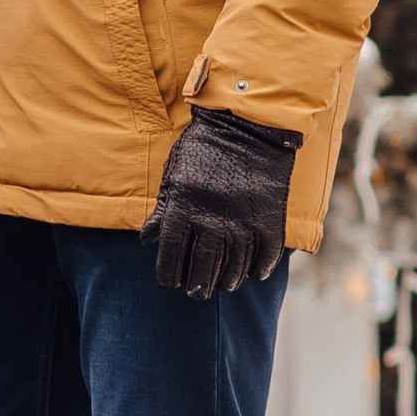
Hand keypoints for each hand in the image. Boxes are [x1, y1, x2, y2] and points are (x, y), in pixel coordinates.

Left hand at [144, 107, 301, 297]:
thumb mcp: (174, 172)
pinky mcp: (270, 221)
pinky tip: (251, 273)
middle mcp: (213, 220)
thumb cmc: (204, 147)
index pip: (170, 256)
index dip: (167, 275)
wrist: (249, 125)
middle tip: (196, 291)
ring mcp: (243, 223)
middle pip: (202, 270)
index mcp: (184, 207)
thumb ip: (163, 208)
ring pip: (233, 270)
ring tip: (222, 284)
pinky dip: (258, 269)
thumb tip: (147, 240)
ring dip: (226, 281)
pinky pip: (265, 258)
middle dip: (196, 286)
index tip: (169, 281)